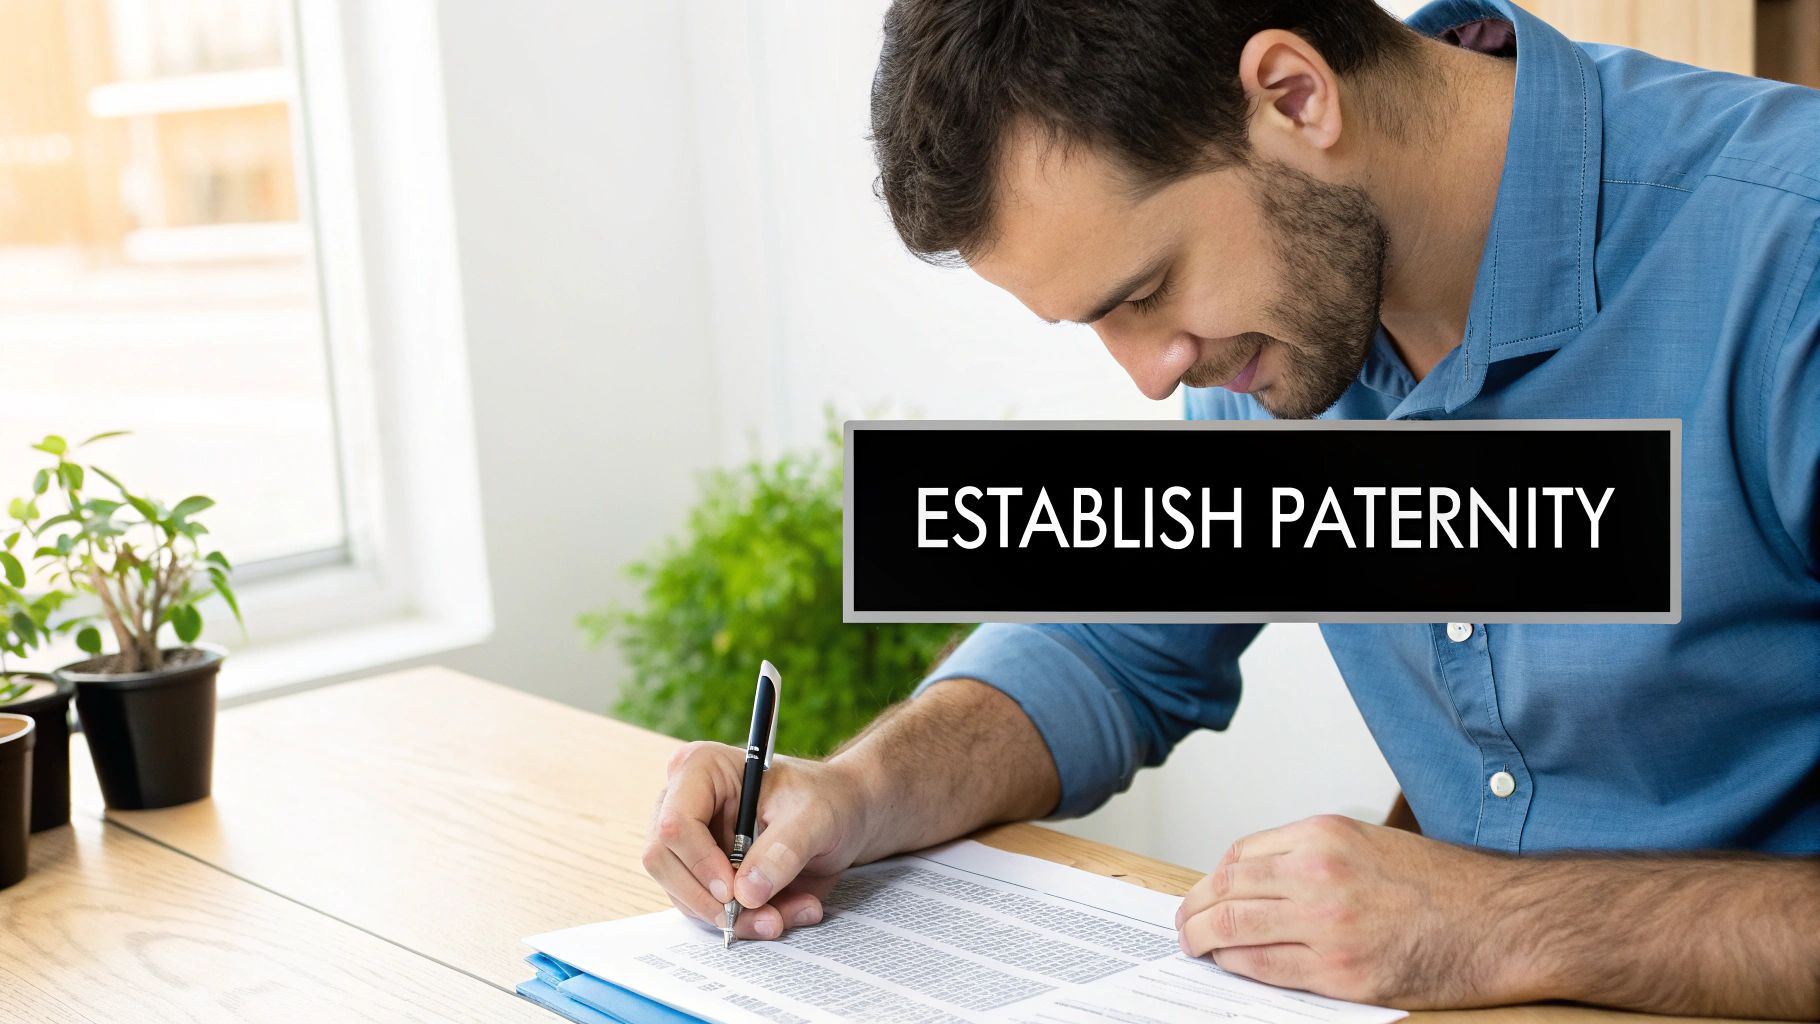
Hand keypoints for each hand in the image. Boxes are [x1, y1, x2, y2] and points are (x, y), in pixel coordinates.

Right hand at [643, 741, 870, 940]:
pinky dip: (745, 922)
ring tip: (788, 913)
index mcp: (701, 769)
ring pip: (684, 895)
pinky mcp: (700, 872)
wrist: (843, 815)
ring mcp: (687, 841)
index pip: (674, 824)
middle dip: (714, 902)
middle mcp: (682, 803)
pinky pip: (706, 910)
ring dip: (738, 918)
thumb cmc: (827, 800)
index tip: (736, 893)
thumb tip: (747, 894)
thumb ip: (782, 851)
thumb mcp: (816, 818)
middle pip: (665, 864)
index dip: (700, 863)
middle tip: (766, 918)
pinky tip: (784, 911)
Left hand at [1175, 814, 1520, 1007]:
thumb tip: (1259, 881)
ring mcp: (1327, 925)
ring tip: (1195, 946)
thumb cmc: (1446, 886)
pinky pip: (1265, 968)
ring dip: (1203, 939)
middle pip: (1227, 889)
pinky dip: (1237, 967)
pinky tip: (1230, 967)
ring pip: (1234, 928)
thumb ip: (1314, 857)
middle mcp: (1318, 873)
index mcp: (1324, 836)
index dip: (1213, 879)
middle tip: (1184, 924)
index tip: (1205, 893)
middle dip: (1195, 909)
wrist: (1504, 921)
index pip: (1240, 855)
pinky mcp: (1341, 973)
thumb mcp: (1371, 845)